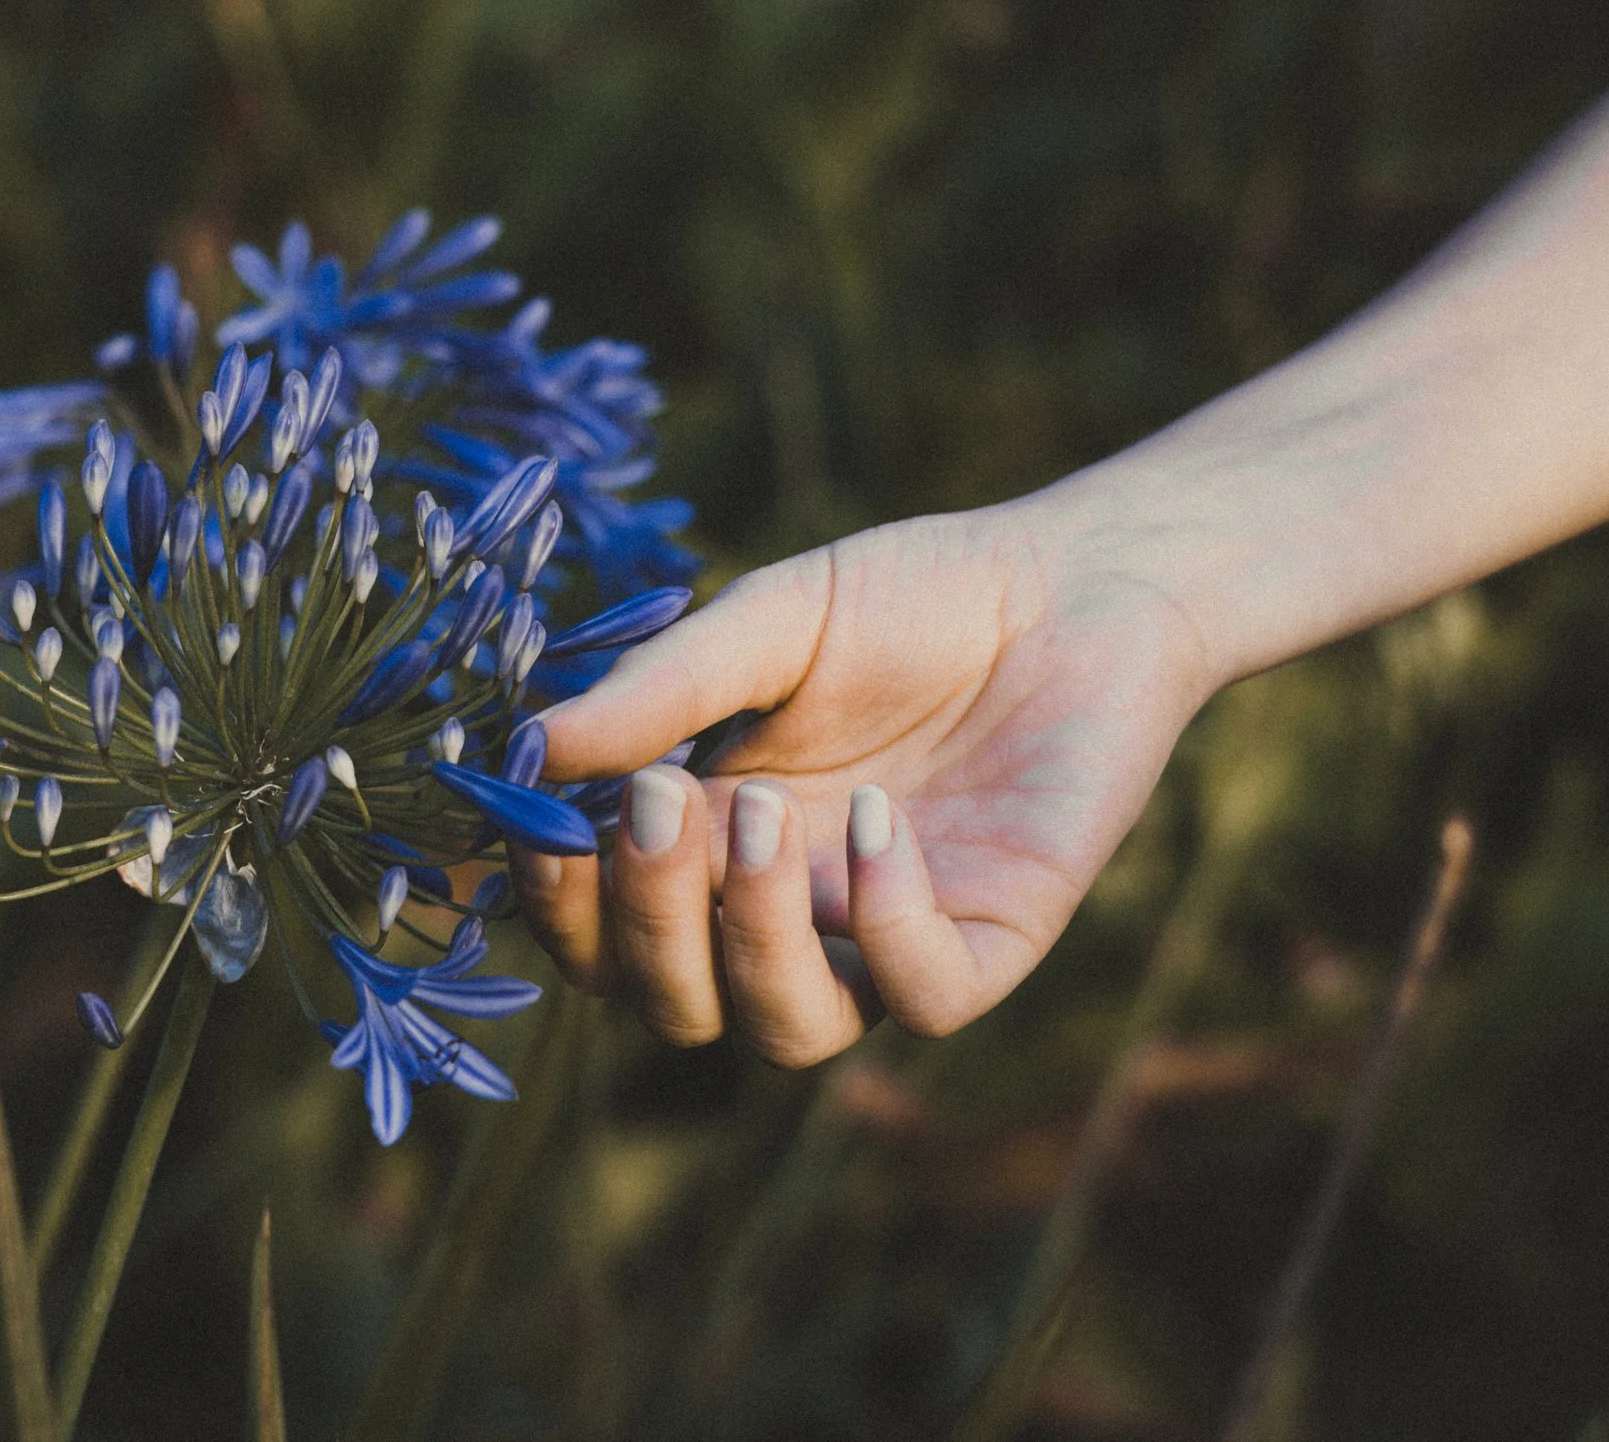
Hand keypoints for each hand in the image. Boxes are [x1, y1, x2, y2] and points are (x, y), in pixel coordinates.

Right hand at [512, 497, 1216, 1065]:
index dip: (559, 909)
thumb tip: (531, 750)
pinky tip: (882, 819)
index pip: (605, 937)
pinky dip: (889, 929)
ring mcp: (891, 936)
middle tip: (661, 800)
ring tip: (759, 808)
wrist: (1077, 576)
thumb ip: (662, 690)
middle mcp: (791, 915)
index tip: (537, 826)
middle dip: (648, 922)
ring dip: (751, 938)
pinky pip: (927, 997)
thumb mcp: (768, 623)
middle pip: (678, 1006)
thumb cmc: (915, 597)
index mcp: (714, 850)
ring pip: (791, 1032)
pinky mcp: (997, 938)